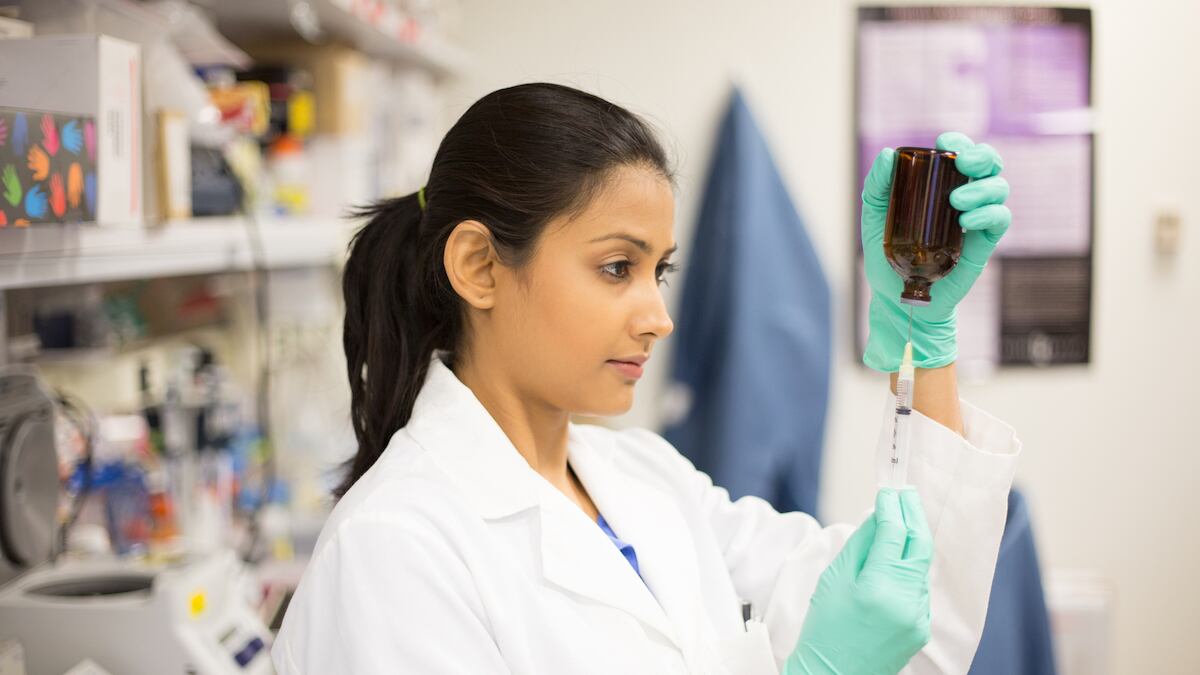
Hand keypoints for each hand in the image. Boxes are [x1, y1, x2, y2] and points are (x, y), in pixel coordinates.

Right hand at [784, 488, 932, 674]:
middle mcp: (905, 601)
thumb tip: (877, 515)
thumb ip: (860, 544)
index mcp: (878, 587)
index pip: (894, 533)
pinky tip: (896, 560)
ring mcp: (918, 616)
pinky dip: (909, 569)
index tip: (888, 490)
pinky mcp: (922, 627)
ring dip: (912, 541)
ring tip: (900, 521)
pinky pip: (918, 588)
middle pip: (920, 545)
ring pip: (920, 566)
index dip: (892, 507)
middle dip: (914, 514)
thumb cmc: (824, 629)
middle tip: (906, 493)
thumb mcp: (834, 579)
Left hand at [861, 132, 1010, 371]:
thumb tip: (886, 155)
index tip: (944, 143)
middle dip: (982, 155)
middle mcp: (962, 198)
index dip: (960, 141)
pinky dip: (988, 214)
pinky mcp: (983, 244)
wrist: (895, 298)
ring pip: (999, 189)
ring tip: (955, 201)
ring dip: (982, 188)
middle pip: (990, 164)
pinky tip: (967, 220)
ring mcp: (975, 220)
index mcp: (939, 186)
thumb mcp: (874, 218)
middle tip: (962, 162)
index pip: (960, 153)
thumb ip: (878, 187)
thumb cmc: (886, 254)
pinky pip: (1000, 219)